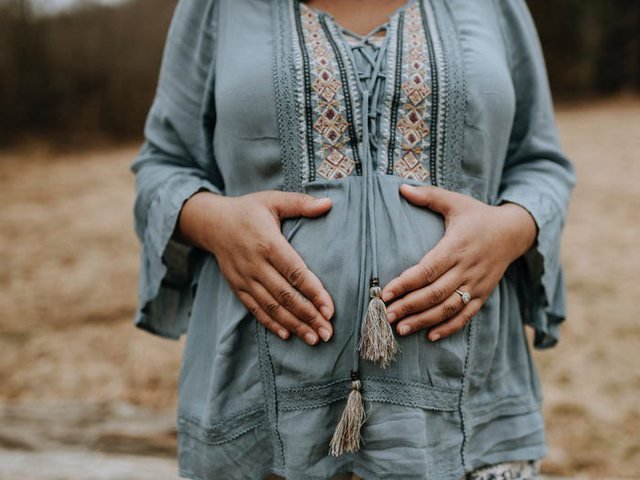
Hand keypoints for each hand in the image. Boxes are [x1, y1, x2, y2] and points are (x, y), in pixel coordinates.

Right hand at [177, 190, 334, 345]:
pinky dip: (270, 323)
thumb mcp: (273, 200)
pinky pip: (255, 308)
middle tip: (328, 332)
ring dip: (293, 324)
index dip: (313, 292)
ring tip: (313, 339)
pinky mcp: (237, 287)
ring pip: (271, 306)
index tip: (330, 309)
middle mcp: (255, 263)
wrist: (212, 223)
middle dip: (308, 316)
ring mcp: (244, 278)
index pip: (295, 272)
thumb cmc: (248, 210)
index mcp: (267, 242)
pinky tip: (287, 334)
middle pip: (285, 295)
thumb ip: (301, 203)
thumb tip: (329, 204)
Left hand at [380, 184, 537, 341]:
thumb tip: (401, 187)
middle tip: (386, 316)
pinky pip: (466, 315)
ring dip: (424, 321)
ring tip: (401, 329)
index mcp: (457, 246)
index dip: (405, 283)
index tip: (385, 293)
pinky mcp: (484, 294)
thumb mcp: (455, 202)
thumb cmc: (478, 216)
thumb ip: (428, 196)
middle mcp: (467, 268)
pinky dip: (449, 327)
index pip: (427, 269)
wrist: (514, 232)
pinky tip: (430, 336)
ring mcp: (477, 284)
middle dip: (409, 306)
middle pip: (435, 293)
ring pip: (449, 308)